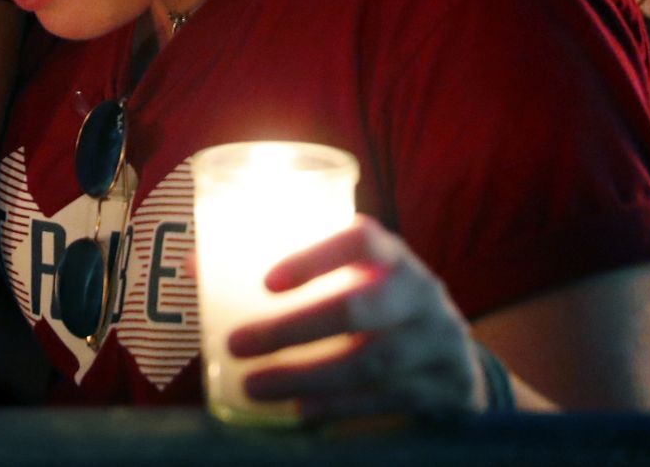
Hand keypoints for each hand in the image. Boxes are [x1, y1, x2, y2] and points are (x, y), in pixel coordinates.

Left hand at [230, 216, 486, 420]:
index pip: (360, 239)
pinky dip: (340, 406)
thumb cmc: (377, 303)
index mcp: (391, 255)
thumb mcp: (348, 279)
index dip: (314, 256)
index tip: (266, 281)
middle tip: (237, 344)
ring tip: (254, 385)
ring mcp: (437, 341)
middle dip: (292, 329)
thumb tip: (193, 265)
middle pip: (358, 308)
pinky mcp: (444, 387)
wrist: (455, 358)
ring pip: (371, 360)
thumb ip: (282, 271)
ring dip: (306, 376)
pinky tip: (301, 411)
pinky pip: (387, 398)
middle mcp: (420, 292)